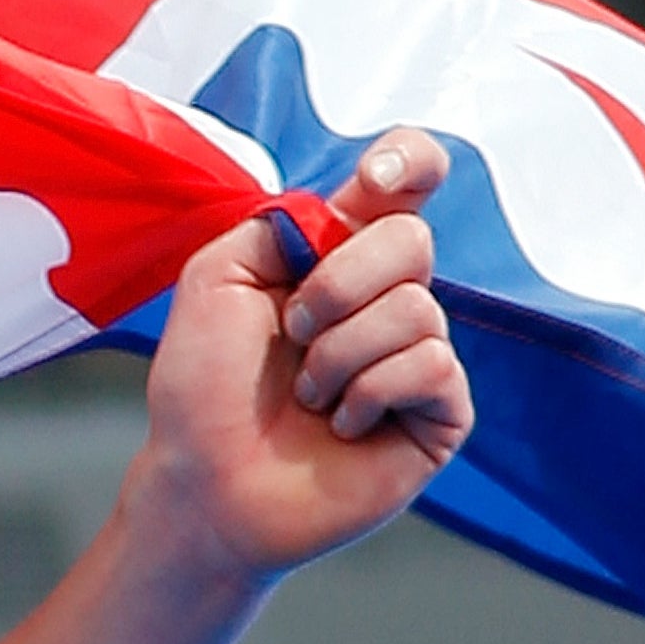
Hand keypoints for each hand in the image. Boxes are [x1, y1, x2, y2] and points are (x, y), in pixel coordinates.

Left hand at [122, 133, 471, 589]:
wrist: (206, 481)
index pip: (406, 183)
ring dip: (338, 354)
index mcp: (340, 256)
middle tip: (292, 332)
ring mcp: (419, 353)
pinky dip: (369, 392)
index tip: (379, 176)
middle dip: (337, 285)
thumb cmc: (204, 391)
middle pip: (411, 239)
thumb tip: (346, 204)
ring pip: (415, 308)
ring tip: (307, 396)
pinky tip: (341, 424)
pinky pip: (431, 365)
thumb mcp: (216, 281)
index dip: (409, 162)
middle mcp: (388, 297)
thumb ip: (277, 225)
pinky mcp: (440, 411)